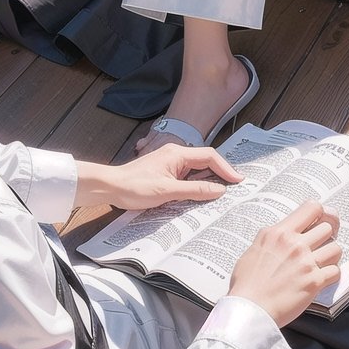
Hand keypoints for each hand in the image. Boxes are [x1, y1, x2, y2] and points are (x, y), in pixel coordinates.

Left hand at [77, 148, 241, 212]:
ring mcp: (170, 163)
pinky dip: (197, 184)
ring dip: (209, 180)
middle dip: (221, 173)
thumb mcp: (168, 191)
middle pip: (205, 161)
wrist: (110, 187)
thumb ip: (195, 189)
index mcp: (177, 153)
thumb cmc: (135, 187)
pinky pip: (187, 176)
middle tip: (236, 188)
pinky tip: (202, 195)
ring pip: (196, 169)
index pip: (209, 156)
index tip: (238, 181)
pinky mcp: (165, 173)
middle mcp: (175, 154)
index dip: (226, 168)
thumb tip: (219, 190)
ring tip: (223, 193)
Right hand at [229, 200, 341, 326]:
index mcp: (279, 233)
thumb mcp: (255, 248)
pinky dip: (331, 275)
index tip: (318, 221)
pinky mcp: (314, 282)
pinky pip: (336, 271)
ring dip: (331, 255)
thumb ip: (273, 237)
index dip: (320, 213)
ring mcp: (306, 263)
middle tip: (320, 245)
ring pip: (336, 248)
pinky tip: (322, 278)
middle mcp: (295, 244)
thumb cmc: (247, 282)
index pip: (312, 207)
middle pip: (328, 227)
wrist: (249, 308)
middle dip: (326, 236)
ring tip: (323, 262)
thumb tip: (284, 233)